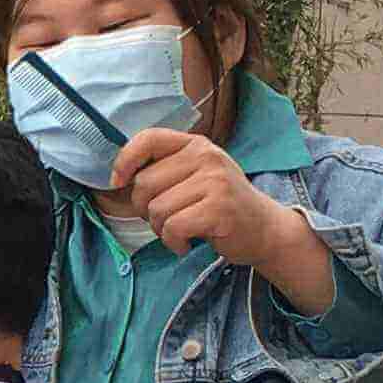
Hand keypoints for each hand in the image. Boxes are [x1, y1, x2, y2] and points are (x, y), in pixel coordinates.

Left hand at [106, 129, 337, 310]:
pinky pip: (173, 228)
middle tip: (167, 219)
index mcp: (196, 145)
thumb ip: (166, 169)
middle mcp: (206, 156)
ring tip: (181, 231)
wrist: (264, 229)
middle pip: (144, 184)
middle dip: (145, 209)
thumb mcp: (197, 175)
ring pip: (157, 209)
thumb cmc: (220, 204)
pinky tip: (187, 243)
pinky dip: (173, 242)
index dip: (125, 160)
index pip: (148, 139)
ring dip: (161, 229)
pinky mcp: (219, 208)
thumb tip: (119, 178)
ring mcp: (214, 181)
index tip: (118, 182)